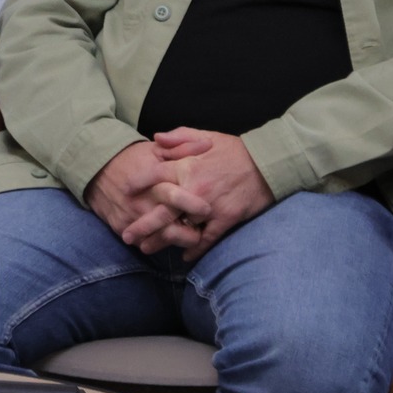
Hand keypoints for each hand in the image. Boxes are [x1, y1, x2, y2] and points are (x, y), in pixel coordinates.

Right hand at [84, 141, 200, 255]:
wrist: (96, 168)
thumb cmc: (133, 158)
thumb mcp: (157, 150)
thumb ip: (183, 147)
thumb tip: (207, 144)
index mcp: (154, 183)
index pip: (175, 198)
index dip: (193, 206)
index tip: (207, 210)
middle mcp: (142, 203)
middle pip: (171, 229)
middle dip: (189, 235)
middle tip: (199, 233)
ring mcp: (131, 218)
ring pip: (159, 241)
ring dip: (175, 241)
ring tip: (186, 235)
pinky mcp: (121, 227)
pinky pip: (143, 243)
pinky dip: (157, 243)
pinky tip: (167, 237)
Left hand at [140, 128, 274, 261]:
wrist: (267, 162)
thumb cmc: (234, 149)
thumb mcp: (204, 136)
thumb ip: (178, 138)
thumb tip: (155, 139)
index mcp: (186, 166)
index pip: (154, 175)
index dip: (137, 183)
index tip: (125, 192)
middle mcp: (194, 188)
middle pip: (161, 210)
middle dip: (142, 225)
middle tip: (127, 236)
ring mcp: (210, 206)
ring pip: (181, 228)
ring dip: (162, 241)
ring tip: (147, 249)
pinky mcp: (226, 218)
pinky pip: (207, 238)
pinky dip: (195, 249)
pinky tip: (184, 256)